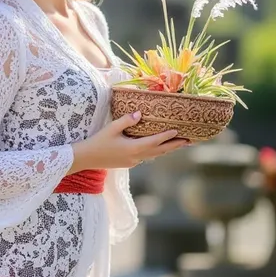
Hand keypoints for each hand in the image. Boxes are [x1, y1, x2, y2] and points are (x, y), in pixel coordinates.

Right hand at [69, 111, 187, 172]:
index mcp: (133, 148)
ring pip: (154, 155)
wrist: (86, 158)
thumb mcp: (111, 128)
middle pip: (160, 151)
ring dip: (167, 150)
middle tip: (189, 141)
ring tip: (178, 144)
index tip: (178, 131)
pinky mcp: (129, 163)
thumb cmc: (98, 141)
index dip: (167, 137)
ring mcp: (133, 162)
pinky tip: (158, 148)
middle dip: (174, 146)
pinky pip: (147, 157)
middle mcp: (136, 157)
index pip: (155, 141)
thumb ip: (127, 120)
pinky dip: (156, 152)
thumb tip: (140, 114)